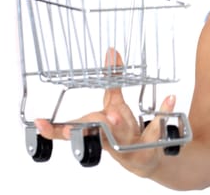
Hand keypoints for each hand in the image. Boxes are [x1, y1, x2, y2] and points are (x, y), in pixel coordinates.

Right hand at [34, 48, 176, 176]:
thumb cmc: (125, 132)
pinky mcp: (148, 147)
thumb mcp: (115, 106)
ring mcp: (128, 145)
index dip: (55, 129)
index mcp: (97, 130)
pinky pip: (156, 128)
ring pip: (121, 134)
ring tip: (117, 116)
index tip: (40, 124)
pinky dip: (163, 112)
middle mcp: (109, 139)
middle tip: (94, 115)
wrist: (147, 159)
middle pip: (97, 129)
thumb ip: (112, 81)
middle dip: (95, 122)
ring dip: (118, 124)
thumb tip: (111, 51)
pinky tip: (170, 98)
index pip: (72, 130)